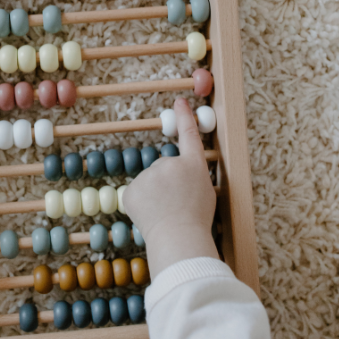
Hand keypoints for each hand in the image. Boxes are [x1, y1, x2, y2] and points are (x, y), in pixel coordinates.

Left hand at [123, 97, 218, 278]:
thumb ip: (191, 176)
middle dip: (167, 183)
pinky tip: (150, 215)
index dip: (184, 117)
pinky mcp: (132, 189)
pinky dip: (141, 203)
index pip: (189, 135)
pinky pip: (136, 194)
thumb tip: (178, 174)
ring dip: (154, 194)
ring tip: (163, 213)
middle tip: (175, 204)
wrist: (178, 237)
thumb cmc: (197, 220)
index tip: (179, 101)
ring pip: (149, 183)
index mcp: (192, 165)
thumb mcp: (206, 192)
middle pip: (165, 168)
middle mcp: (169, 163)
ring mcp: (149, 175)